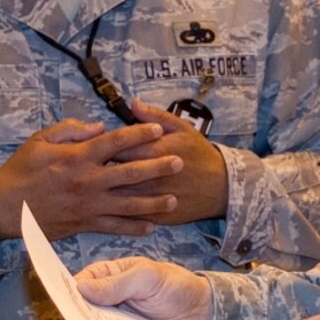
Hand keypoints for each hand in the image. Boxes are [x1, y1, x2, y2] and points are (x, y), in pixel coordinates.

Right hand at [0, 119, 183, 240]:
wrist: (4, 208)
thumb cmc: (21, 171)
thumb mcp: (40, 140)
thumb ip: (71, 130)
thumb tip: (98, 127)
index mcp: (78, 157)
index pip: (115, 142)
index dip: (139, 134)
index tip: (158, 130)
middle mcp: (88, 182)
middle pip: (131, 173)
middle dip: (158, 167)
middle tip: (179, 163)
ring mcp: (88, 205)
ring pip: (128, 204)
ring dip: (153, 202)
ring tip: (174, 199)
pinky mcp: (84, 224)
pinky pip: (114, 227)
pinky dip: (133, 228)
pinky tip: (151, 226)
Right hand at [74, 256, 212, 319]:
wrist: (202, 313)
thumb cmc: (176, 287)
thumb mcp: (147, 278)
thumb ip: (116, 283)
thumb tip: (80, 288)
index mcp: (110, 275)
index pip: (81, 282)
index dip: (71, 291)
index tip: (67, 302)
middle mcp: (109, 299)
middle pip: (84, 308)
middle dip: (82, 316)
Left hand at [110, 101, 227, 222]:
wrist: (222, 187)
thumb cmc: (199, 154)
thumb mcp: (182, 128)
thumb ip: (155, 116)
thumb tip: (133, 103)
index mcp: (156, 151)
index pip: (119, 147)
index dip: (107, 146)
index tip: (102, 145)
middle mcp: (153, 176)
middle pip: (115, 172)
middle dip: (103, 169)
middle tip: (97, 165)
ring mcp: (154, 199)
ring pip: (119, 196)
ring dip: (108, 190)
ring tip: (104, 183)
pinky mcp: (157, 217)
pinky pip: (131, 216)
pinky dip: (119, 210)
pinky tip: (113, 204)